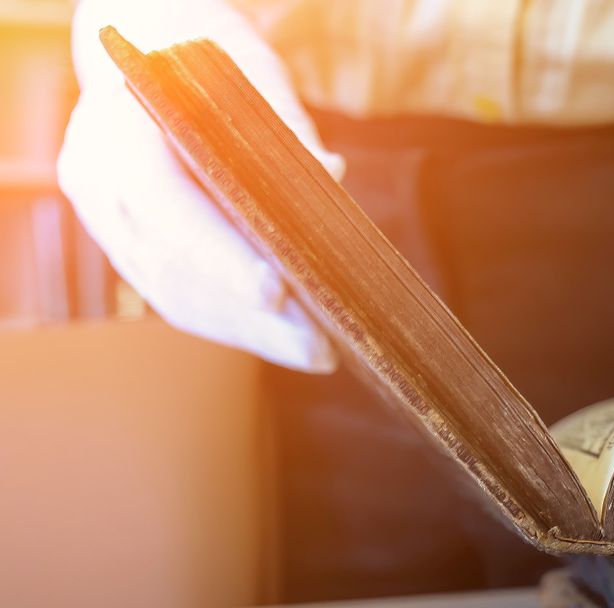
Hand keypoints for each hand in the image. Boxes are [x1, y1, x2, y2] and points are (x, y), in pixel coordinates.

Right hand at [57, 0, 343, 371]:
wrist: (155, 64)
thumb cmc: (212, 71)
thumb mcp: (250, 83)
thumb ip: (283, 130)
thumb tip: (329, 175)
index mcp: (118, 131)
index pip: (166, 206)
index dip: (221, 257)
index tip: (278, 292)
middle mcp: (98, 182)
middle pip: (175, 267)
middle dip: (252, 315)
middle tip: (319, 346)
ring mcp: (107, 223)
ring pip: (176, 295)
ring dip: (250, 333)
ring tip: (316, 351)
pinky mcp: (129, 251)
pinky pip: (178, 299)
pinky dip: (235, 323)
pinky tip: (284, 339)